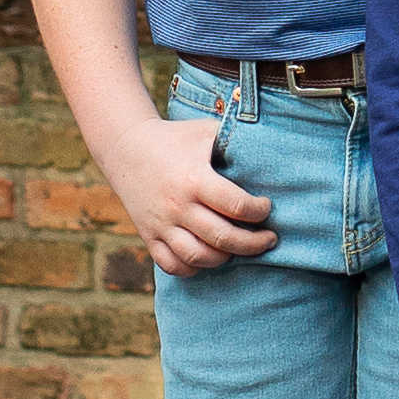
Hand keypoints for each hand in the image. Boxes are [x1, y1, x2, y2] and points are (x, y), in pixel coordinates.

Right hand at [106, 113, 277, 277]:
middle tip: (269, 239)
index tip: (266, 206)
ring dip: (226, 258)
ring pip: (199, 257)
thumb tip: (272, 152)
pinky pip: (172, 265)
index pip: (237, 206)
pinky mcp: (149, 236)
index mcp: (196, 179)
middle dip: (254, 243)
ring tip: (239, 249)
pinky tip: (209, 257)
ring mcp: (162, 224)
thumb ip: (237, 141)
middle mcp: (178, 206)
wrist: (126, 147)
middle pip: (223, 238)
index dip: (260, 211)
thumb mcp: (207, 130)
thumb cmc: (177, 138)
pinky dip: (193, 268)